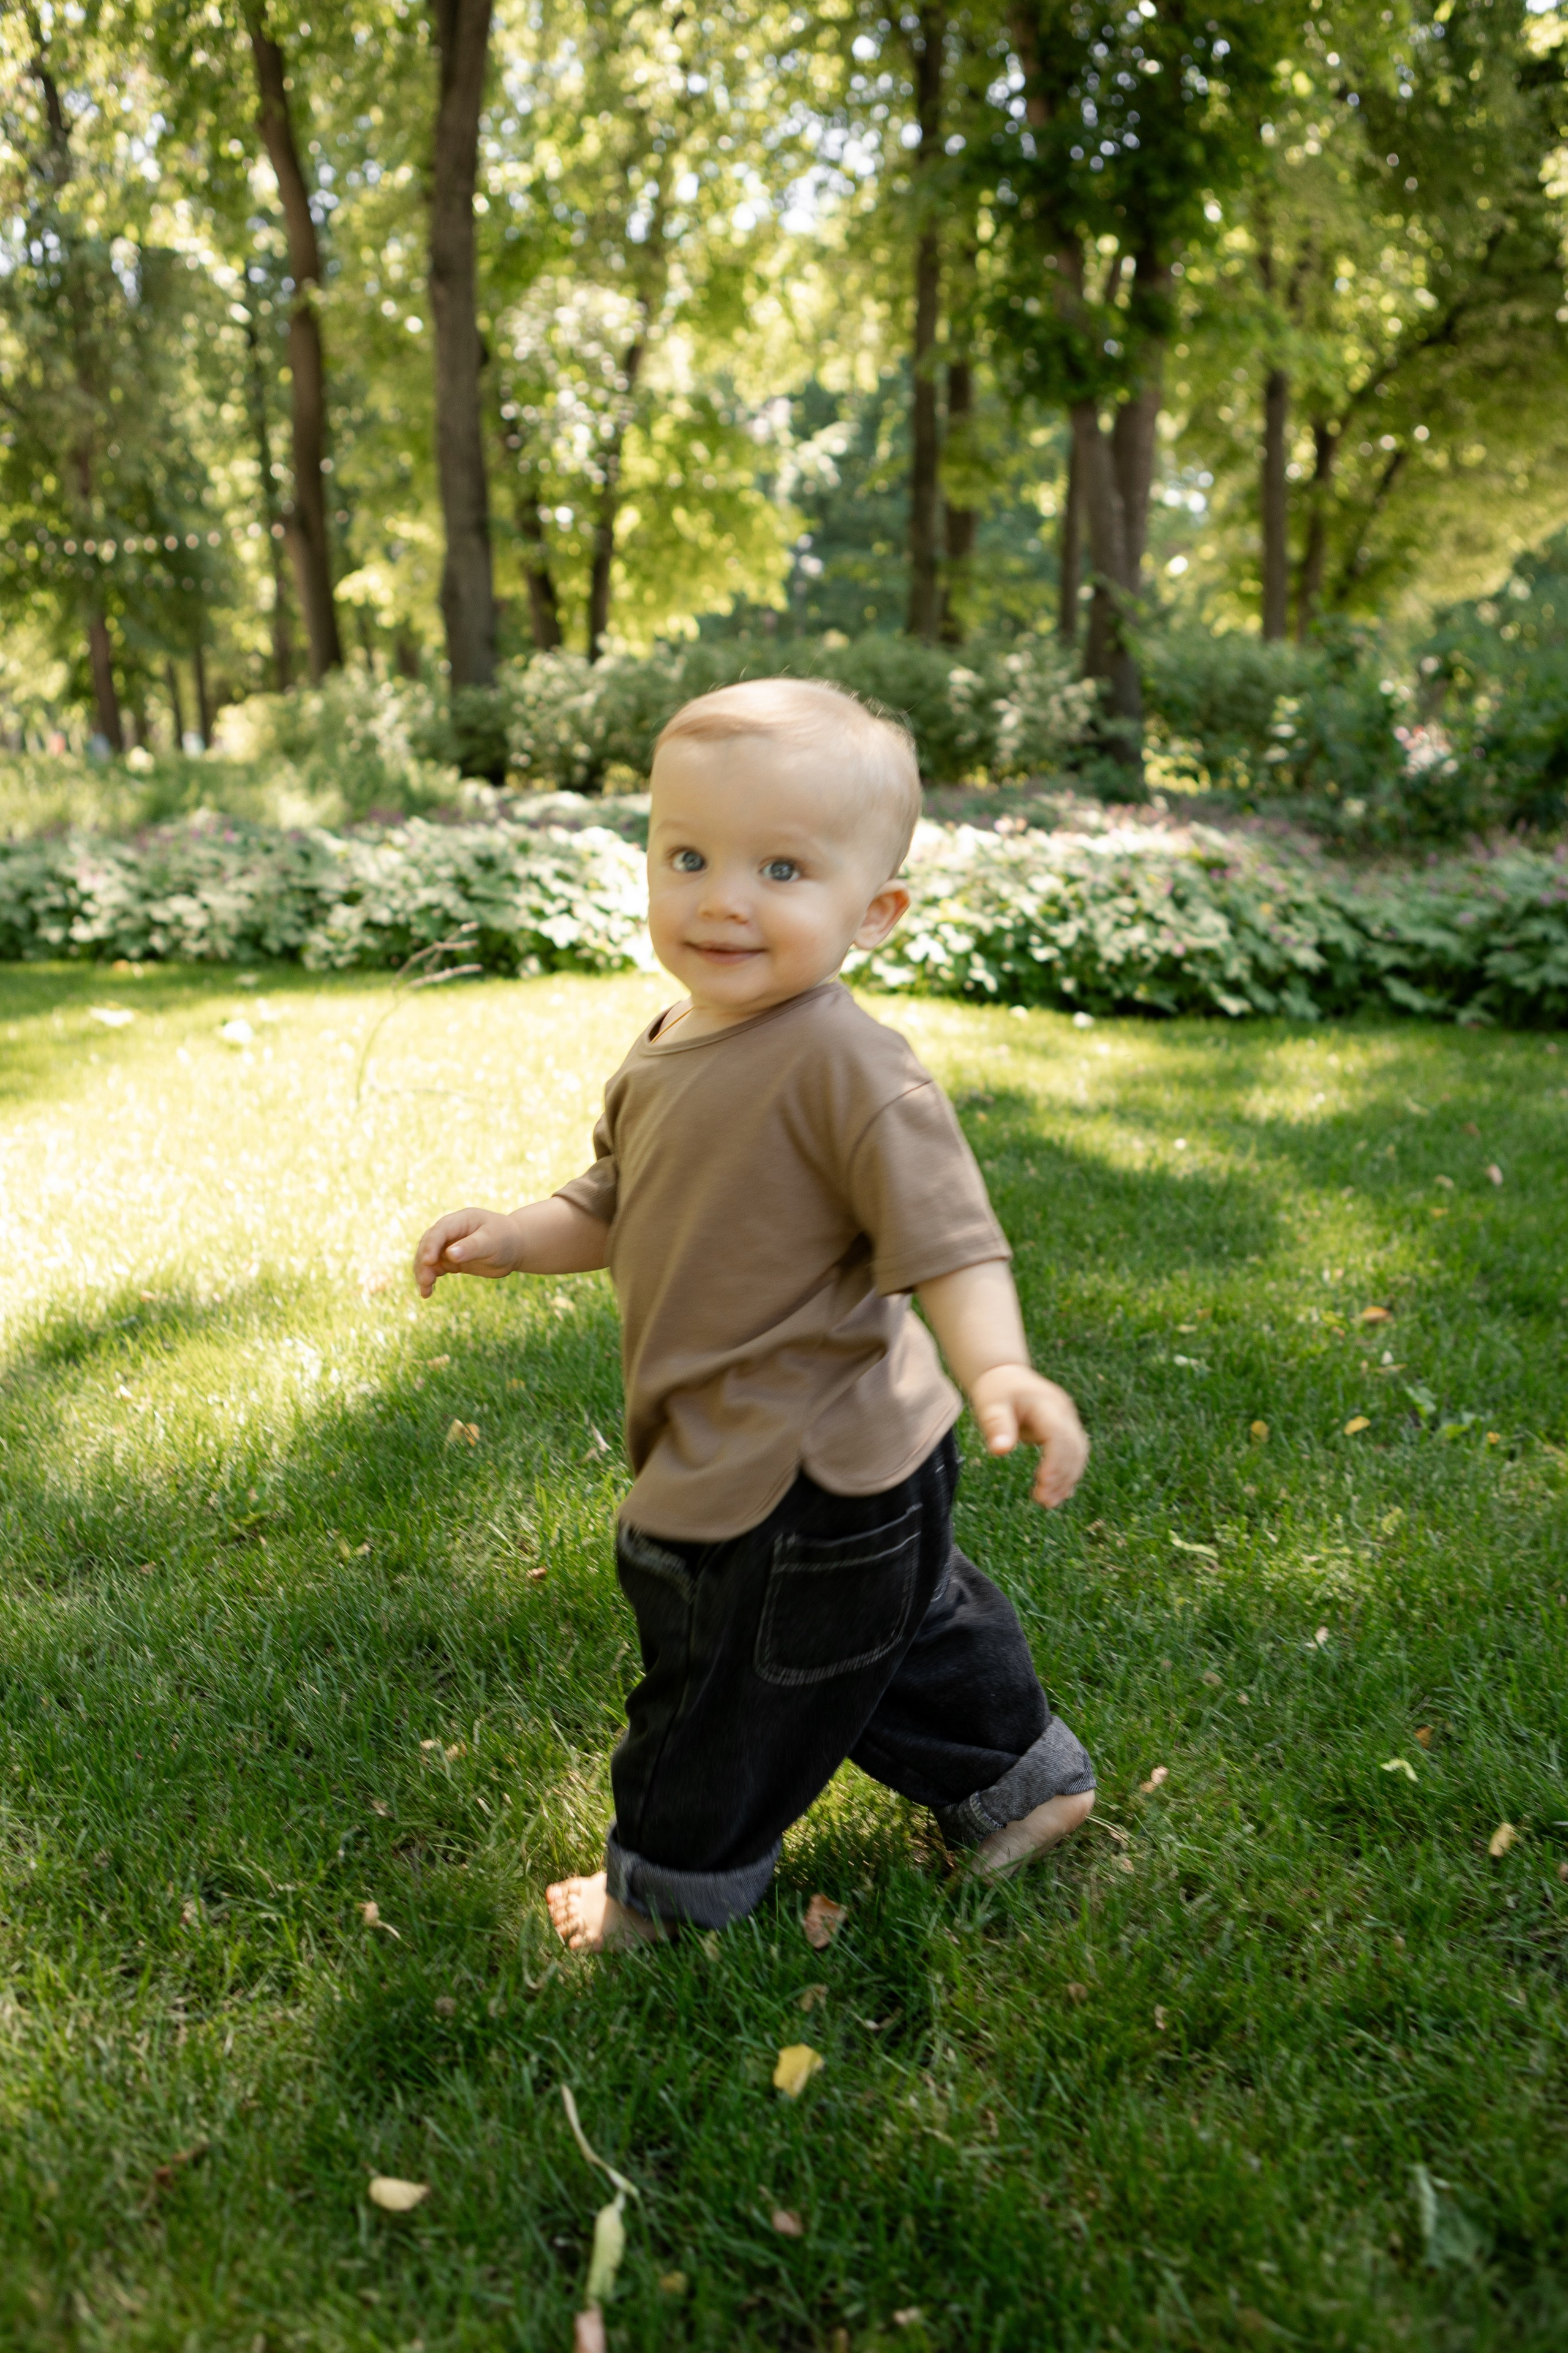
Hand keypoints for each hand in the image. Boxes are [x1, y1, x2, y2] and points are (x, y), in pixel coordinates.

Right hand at [414, 1207, 523, 1296]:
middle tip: (425, 1282)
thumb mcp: (492, 1241)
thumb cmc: (505, 1239)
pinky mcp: (451, 1260)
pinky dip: (429, 1279)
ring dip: (423, 1273)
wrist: (514, 1247)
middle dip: (423, 1263)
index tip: (429, 1262)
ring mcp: (448, 1246)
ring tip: (425, 1291)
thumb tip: (450, 1254)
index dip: (431, 1246)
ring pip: (428, 1258)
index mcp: (460, 1221)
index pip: (439, 1232)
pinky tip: (427, 1293)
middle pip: (428, 1245)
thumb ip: (472, 1247)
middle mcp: (450, 1232)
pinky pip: (434, 1269)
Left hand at [968, 1366, 1088, 1508]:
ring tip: (1048, 1503)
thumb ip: (996, 1425)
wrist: (1008, 1376)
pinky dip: (1068, 1474)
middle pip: (1073, 1447)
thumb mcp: (990, 1404)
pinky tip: (1058, 1493)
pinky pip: (1074, 1454)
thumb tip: (1000, 1451)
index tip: (1042, 1483)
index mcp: (1047, 1404)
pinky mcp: (1067, 1430)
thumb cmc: (997, 1391)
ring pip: (1078, 1453)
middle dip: (1062, 1476)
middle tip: (1044, 1502)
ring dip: (1067, 1479)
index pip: (1058, 1435)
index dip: (1055, 1461)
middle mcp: (1064, 1413)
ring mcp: (1069, 1421)